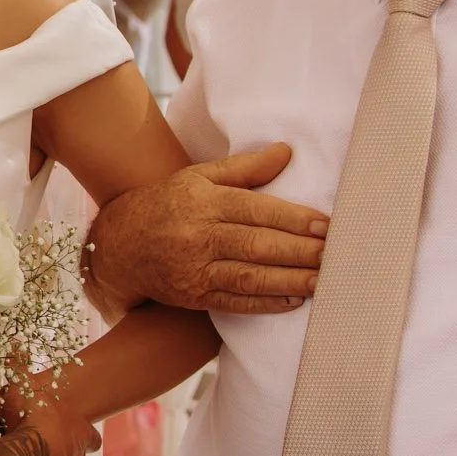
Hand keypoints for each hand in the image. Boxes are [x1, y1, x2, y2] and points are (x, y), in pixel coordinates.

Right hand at [92, 142, 328, 314]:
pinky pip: (235, 302)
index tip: (327, 225)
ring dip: (291, 280)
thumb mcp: (199, 177)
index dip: (294, 219)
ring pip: (250, 277)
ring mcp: (194, 269)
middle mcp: (199, 236)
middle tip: (336, 254)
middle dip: (301, 251)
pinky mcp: (193, 296)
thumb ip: (245, 168)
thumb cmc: (167, 204)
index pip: (256, 210)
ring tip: (323, 280)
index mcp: (204, 201)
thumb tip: (286, 152)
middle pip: (258, 245)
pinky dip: (266, 303)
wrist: (120, 244)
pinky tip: (293, 300)